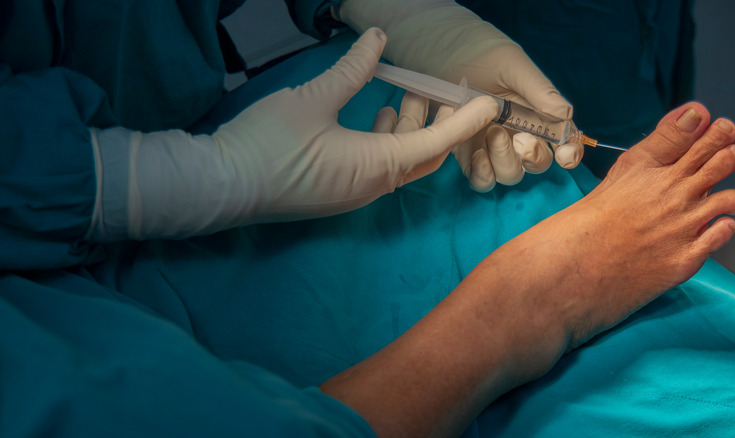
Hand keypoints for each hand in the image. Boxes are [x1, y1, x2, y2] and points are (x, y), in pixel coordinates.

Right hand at [88, 28, 497, 239]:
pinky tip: (376, 118)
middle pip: (424, 158)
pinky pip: (379, 171)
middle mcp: (373, 188)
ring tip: (407, 97)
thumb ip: (351, 70)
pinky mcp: (337, 197)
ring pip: (400, 164)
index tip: (490, 103)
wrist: (220, 187)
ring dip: (410, 132)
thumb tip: (377, 38)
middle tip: (444, 91)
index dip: (466, 121)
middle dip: (441, 125)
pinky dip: (388, 144)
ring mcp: (354, 196)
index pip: (437, 142)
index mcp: (376, 166)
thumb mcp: (312, 98)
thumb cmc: (267, 143)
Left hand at [335, 0, 582, 191]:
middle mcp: (516, 132)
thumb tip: (566, 115)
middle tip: (521, 140)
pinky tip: (475, 155)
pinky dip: (482, 173)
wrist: (435, 50)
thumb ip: (538, 90)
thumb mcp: (510, 64)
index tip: (564, 155)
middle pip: (535, 163)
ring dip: (505, 163)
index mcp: (536, 111)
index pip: (561, 140)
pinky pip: (480, 178)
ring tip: (492, 136)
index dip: (569, 152)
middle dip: (533, 157)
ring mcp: (490, 145)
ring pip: (509, 174)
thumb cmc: (477, 51)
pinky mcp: (464, 152)